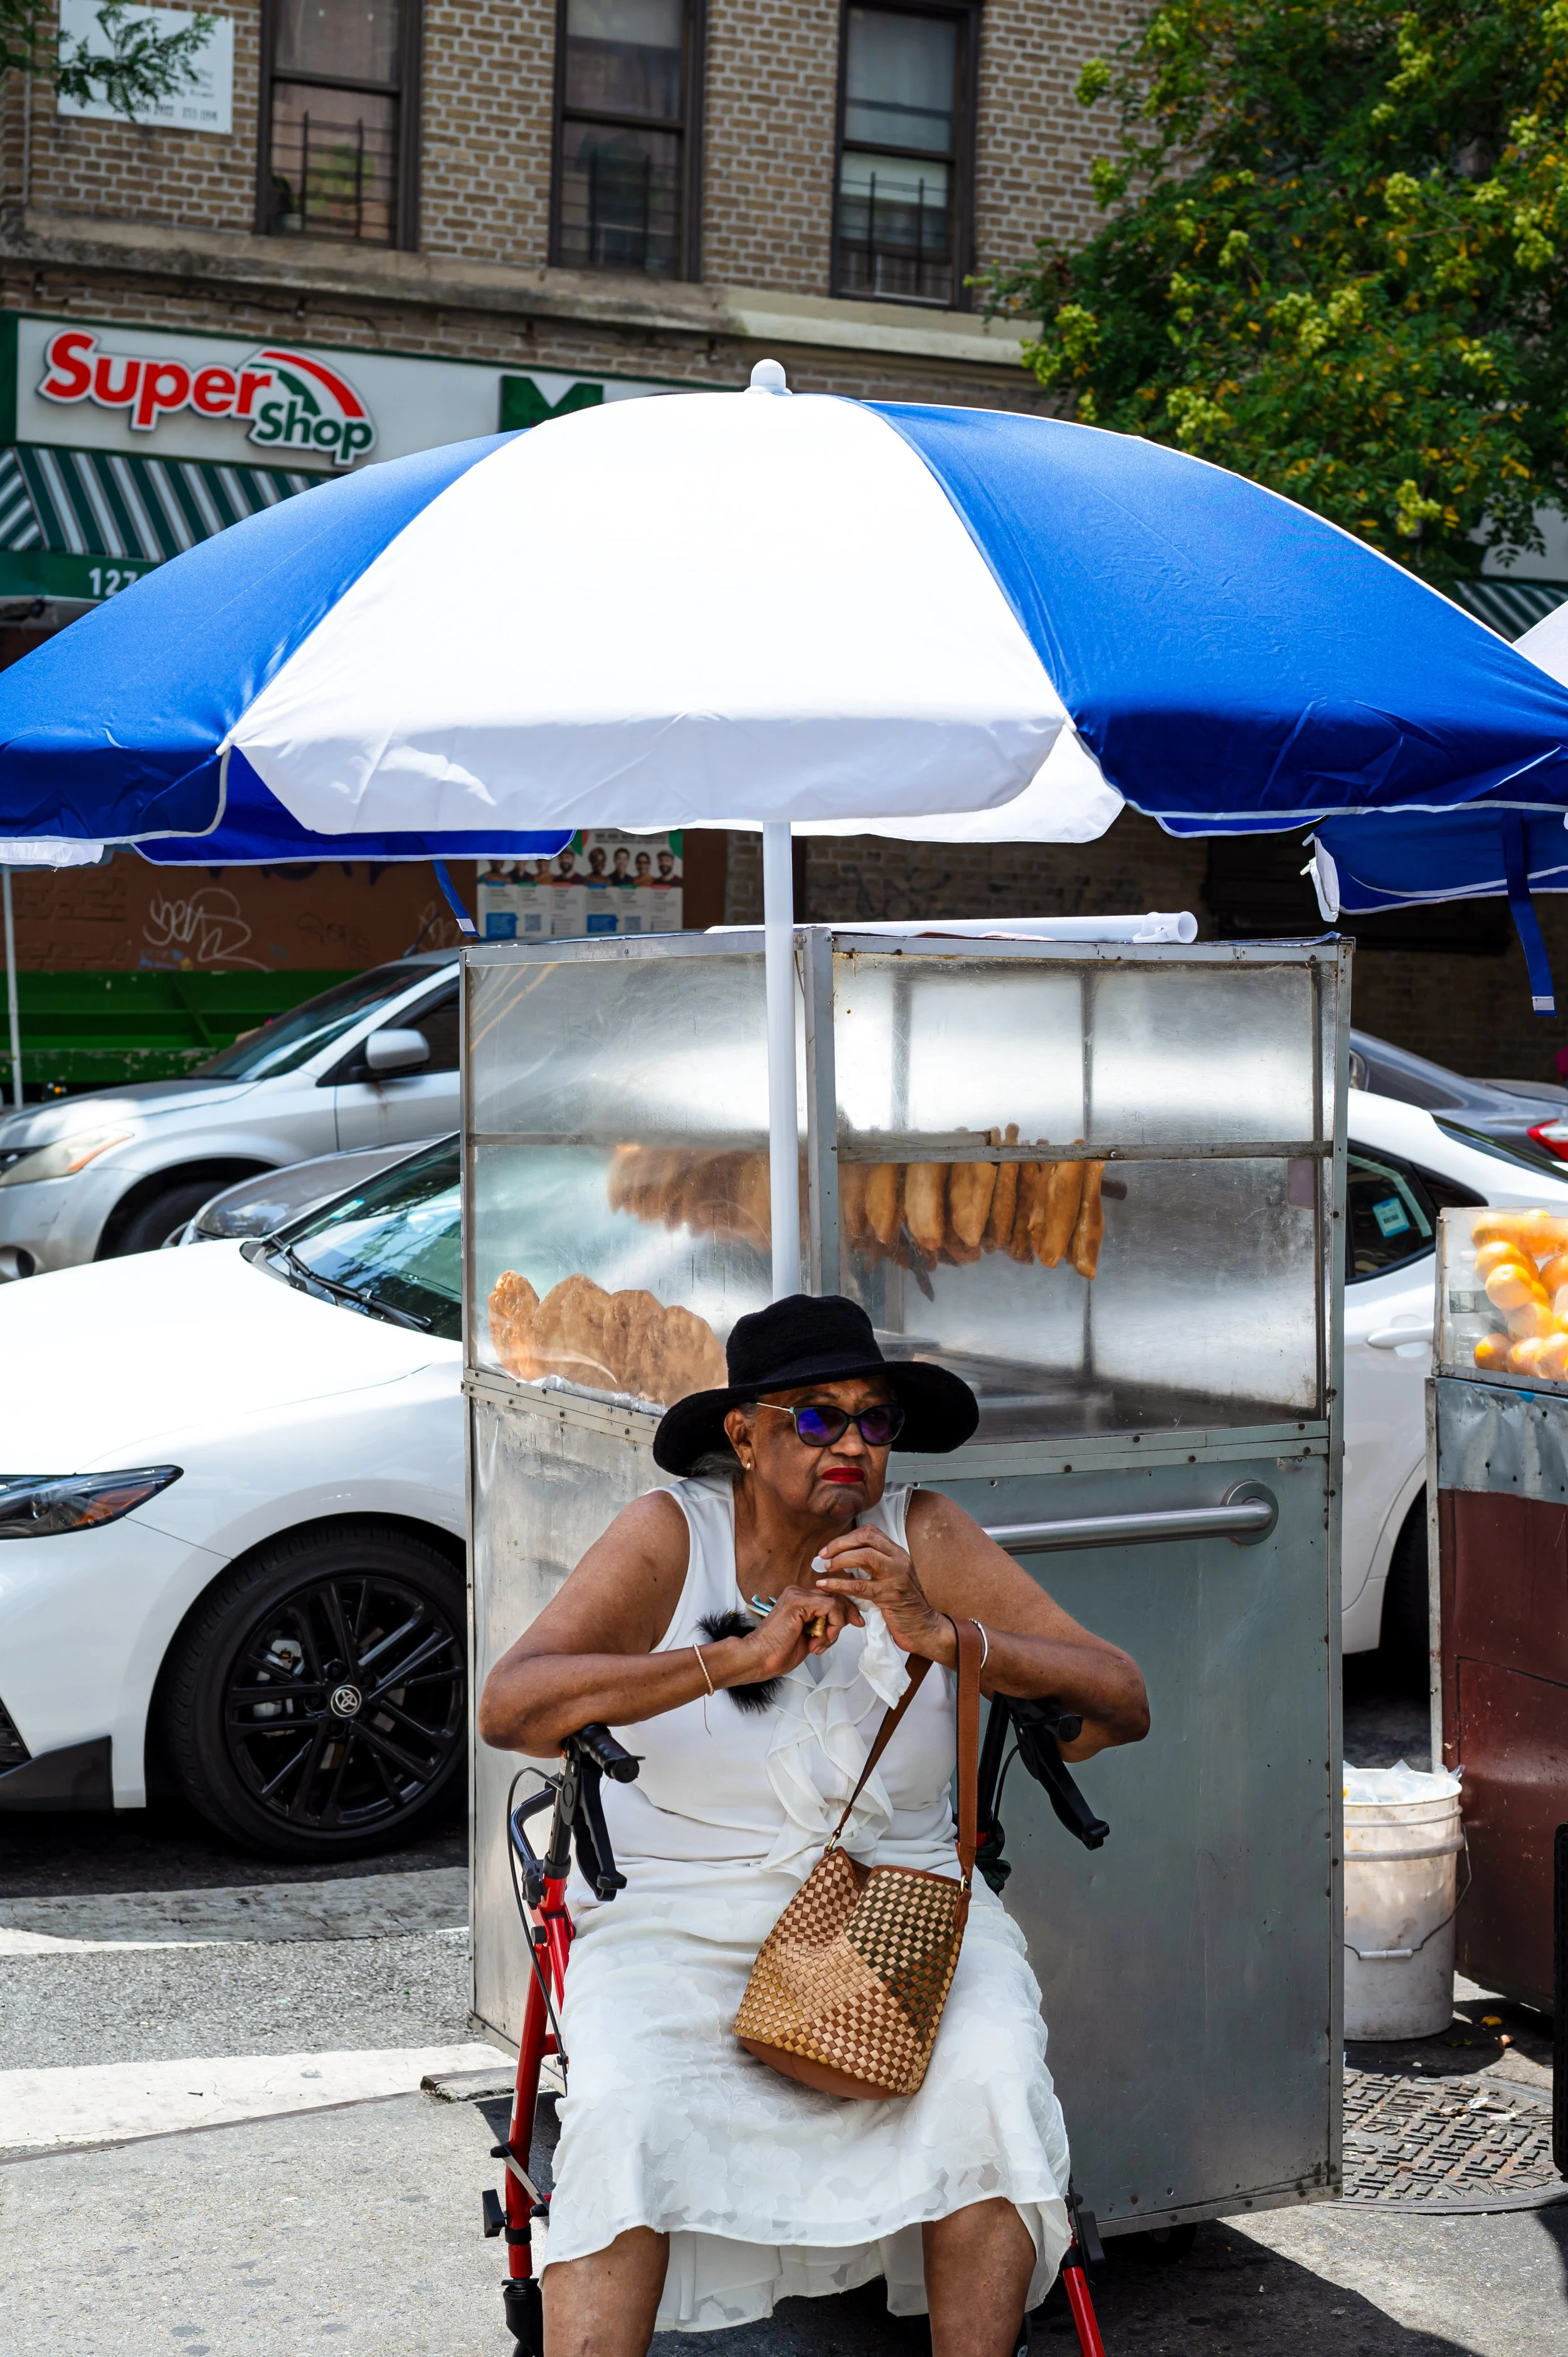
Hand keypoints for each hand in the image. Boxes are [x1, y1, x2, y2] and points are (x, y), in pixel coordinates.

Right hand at [713, 1585, 859, 1687]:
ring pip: (835, 1603)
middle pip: (836, 1595)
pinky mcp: (799, 1601)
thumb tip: (844, 1621)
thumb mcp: (811, 1636)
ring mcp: (797, 1595)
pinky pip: (830, 1608)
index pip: (831, 1596)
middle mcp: (798, 1592)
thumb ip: (824, 1625)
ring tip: (819, 1643)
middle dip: (848, 1613)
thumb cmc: (779, 1651)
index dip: (847, 1609)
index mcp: (799, 1599)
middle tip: (856, 1624)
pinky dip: (831, 1626)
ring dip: (834, 1627)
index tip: (857, 1621)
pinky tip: (818, 1640)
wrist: (760, 1657)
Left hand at [812, 1526, 953, 1664]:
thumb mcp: (891, 1577)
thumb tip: (845, 1556)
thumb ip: (875, 1564)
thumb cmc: (904, 1604)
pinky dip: (839, 1584)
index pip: (870, 1532)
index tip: (831, 1548)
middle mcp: (899, 1559)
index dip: (847, 1537)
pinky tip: (825, 1585)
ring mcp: (896, 1576)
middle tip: (823, 1555)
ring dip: (840, 1559)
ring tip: (826, 1568)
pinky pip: (860, 1586)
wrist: (922, 1627)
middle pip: (866, 1538)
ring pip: (865, 1556)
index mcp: (898, 1553)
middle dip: (840, 1544)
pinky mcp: (890, 1595)